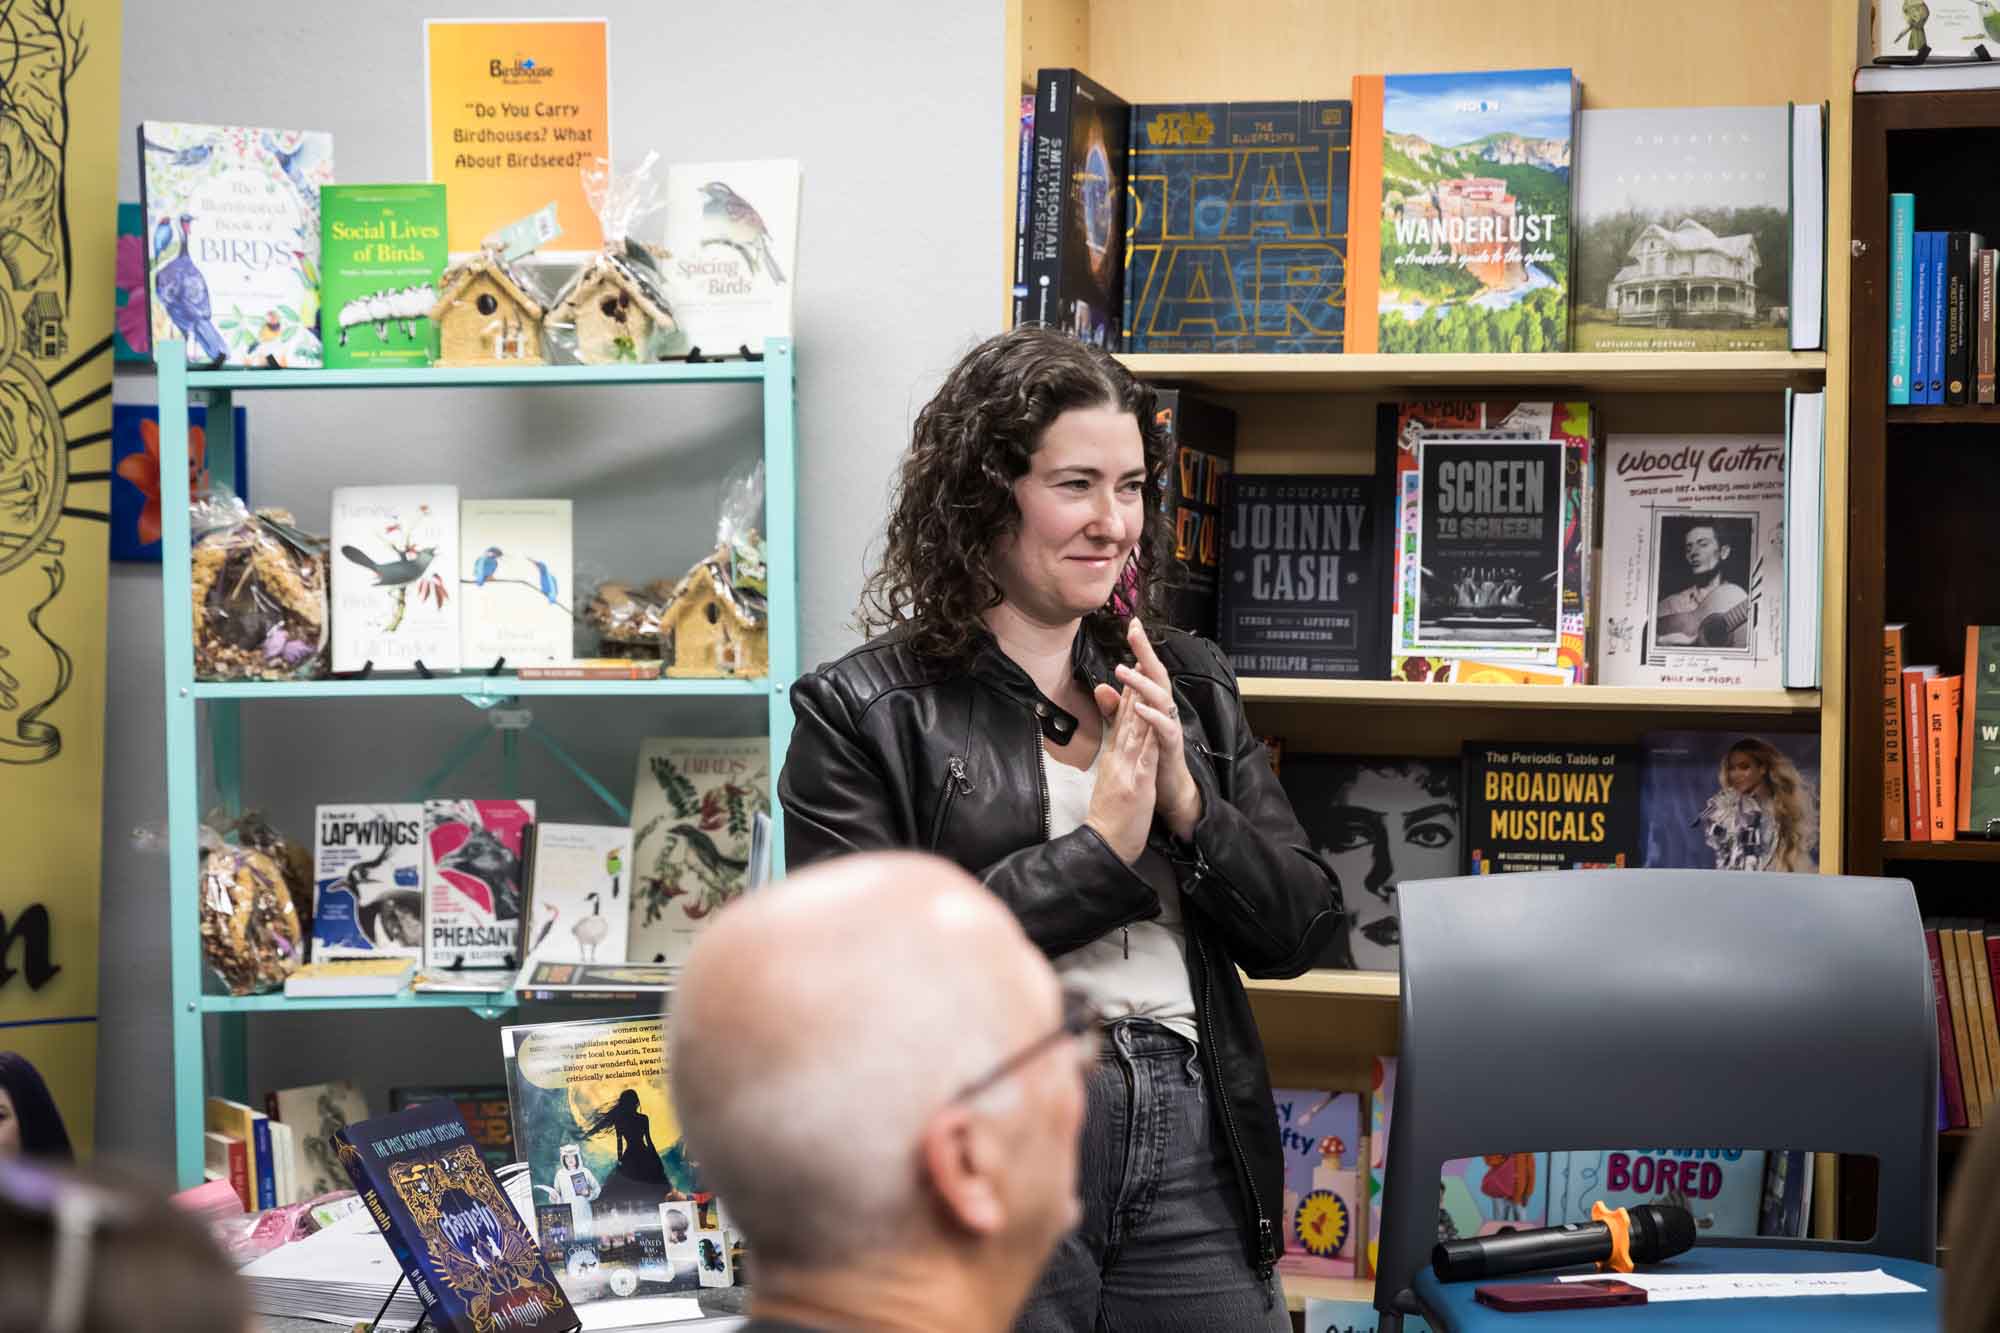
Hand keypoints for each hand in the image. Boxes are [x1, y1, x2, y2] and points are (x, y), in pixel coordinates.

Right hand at [1084, 684, 1158, 863]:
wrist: (1104, 844)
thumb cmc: (1110, 817)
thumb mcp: (1111, 781)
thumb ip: (1114, 756)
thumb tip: (1117, 739)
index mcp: (1113, 758)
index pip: (1121, 719)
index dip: (1129, 691)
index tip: (1134, 667)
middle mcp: (1118, 759)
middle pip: (1127, 717)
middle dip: (1134, 687)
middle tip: (1138, 656)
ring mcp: (1126, 771)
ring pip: (1134, 732)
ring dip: (1141, 704)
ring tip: (1146, 679)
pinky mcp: (1136, 786)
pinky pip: (1144, 759)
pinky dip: (1148, 738)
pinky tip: (1153, 722)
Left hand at [1092, 617, 1201, 841]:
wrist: (1166, 793)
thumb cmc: (1151, 760)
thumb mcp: (1130, 731)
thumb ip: (1116, 710)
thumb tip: (1103, 687)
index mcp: (1152, 706)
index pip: (1146, 670)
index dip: (1140, 648)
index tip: (1131, 623)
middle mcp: (1163, 712)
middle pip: (1158, 674)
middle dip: (1146, 652)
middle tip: (1134, 630)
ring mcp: (1169, 728)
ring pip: (1162, 697)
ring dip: (1143, 682)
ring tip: (1124, 669)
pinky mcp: (1172, 747)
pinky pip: (1164, 728)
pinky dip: (1152, 716)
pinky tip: (1138, 707)